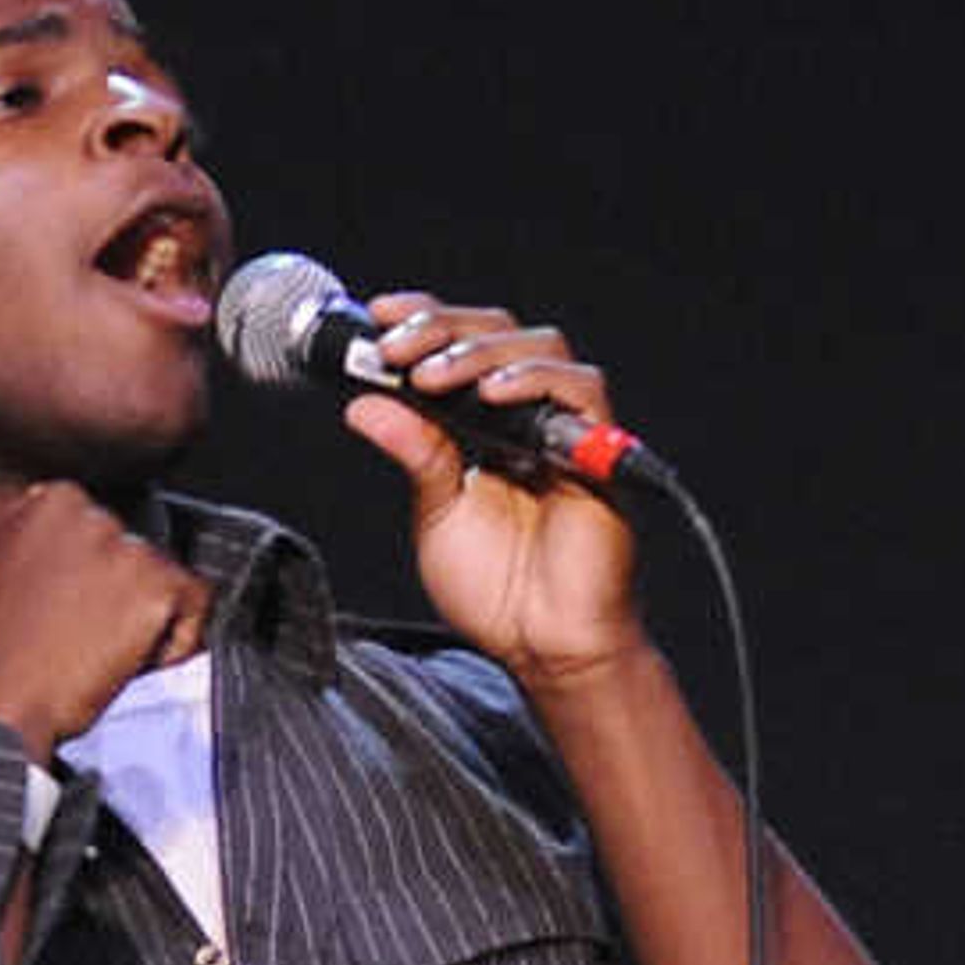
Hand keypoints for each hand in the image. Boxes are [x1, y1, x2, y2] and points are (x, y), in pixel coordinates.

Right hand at [0, 480, 210, 759]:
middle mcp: (92, 512)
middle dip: (126, 597)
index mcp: (51, 501)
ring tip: (105, 655)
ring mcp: (127, 546)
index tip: (85, 612)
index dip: (100, 580)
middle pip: (138, 555)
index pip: (106, 533)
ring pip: (166, 581)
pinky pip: (196, 607)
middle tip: (95, 640)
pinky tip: (132, 663)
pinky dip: (177, 641)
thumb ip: (32, 543)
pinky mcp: (158, 583)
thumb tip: (56, 545)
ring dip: (149, 621)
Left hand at [339, 292, 648, 693]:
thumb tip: (364, 403)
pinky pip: (582, 391)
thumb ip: (414, 453)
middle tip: (396, 346)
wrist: (546, 647)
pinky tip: (493, 393)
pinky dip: (535, 382)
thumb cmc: (499, 592)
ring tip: (432, 377)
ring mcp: (567, 431)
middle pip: (500, 330)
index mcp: (487, 424)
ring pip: (540, 347)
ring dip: (480, 350)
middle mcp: (529, 417)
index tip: (378, 316)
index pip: (462, 344)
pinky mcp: (599, 454)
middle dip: (443, 327)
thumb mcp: (436, 512)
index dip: (424, 319)